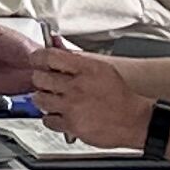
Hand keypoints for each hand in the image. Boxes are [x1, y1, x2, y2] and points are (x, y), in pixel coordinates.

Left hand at [31, 43, 150, 147]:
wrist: (133, 120)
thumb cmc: (119, 95)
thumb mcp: (101, 69)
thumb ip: (76, 58)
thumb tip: (55, 44)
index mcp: (86, 69)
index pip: (50, 56)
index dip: (38, 58)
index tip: (37, 60)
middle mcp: (77, 86)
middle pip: (40, 78)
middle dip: (41, 80)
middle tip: (46, 82)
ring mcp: (72, 106)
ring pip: (40, 99)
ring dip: (44, 99)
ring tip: (54, 99)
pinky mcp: (71, 125)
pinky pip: (48, 119)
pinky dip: (52, 118)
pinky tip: (61, 114)